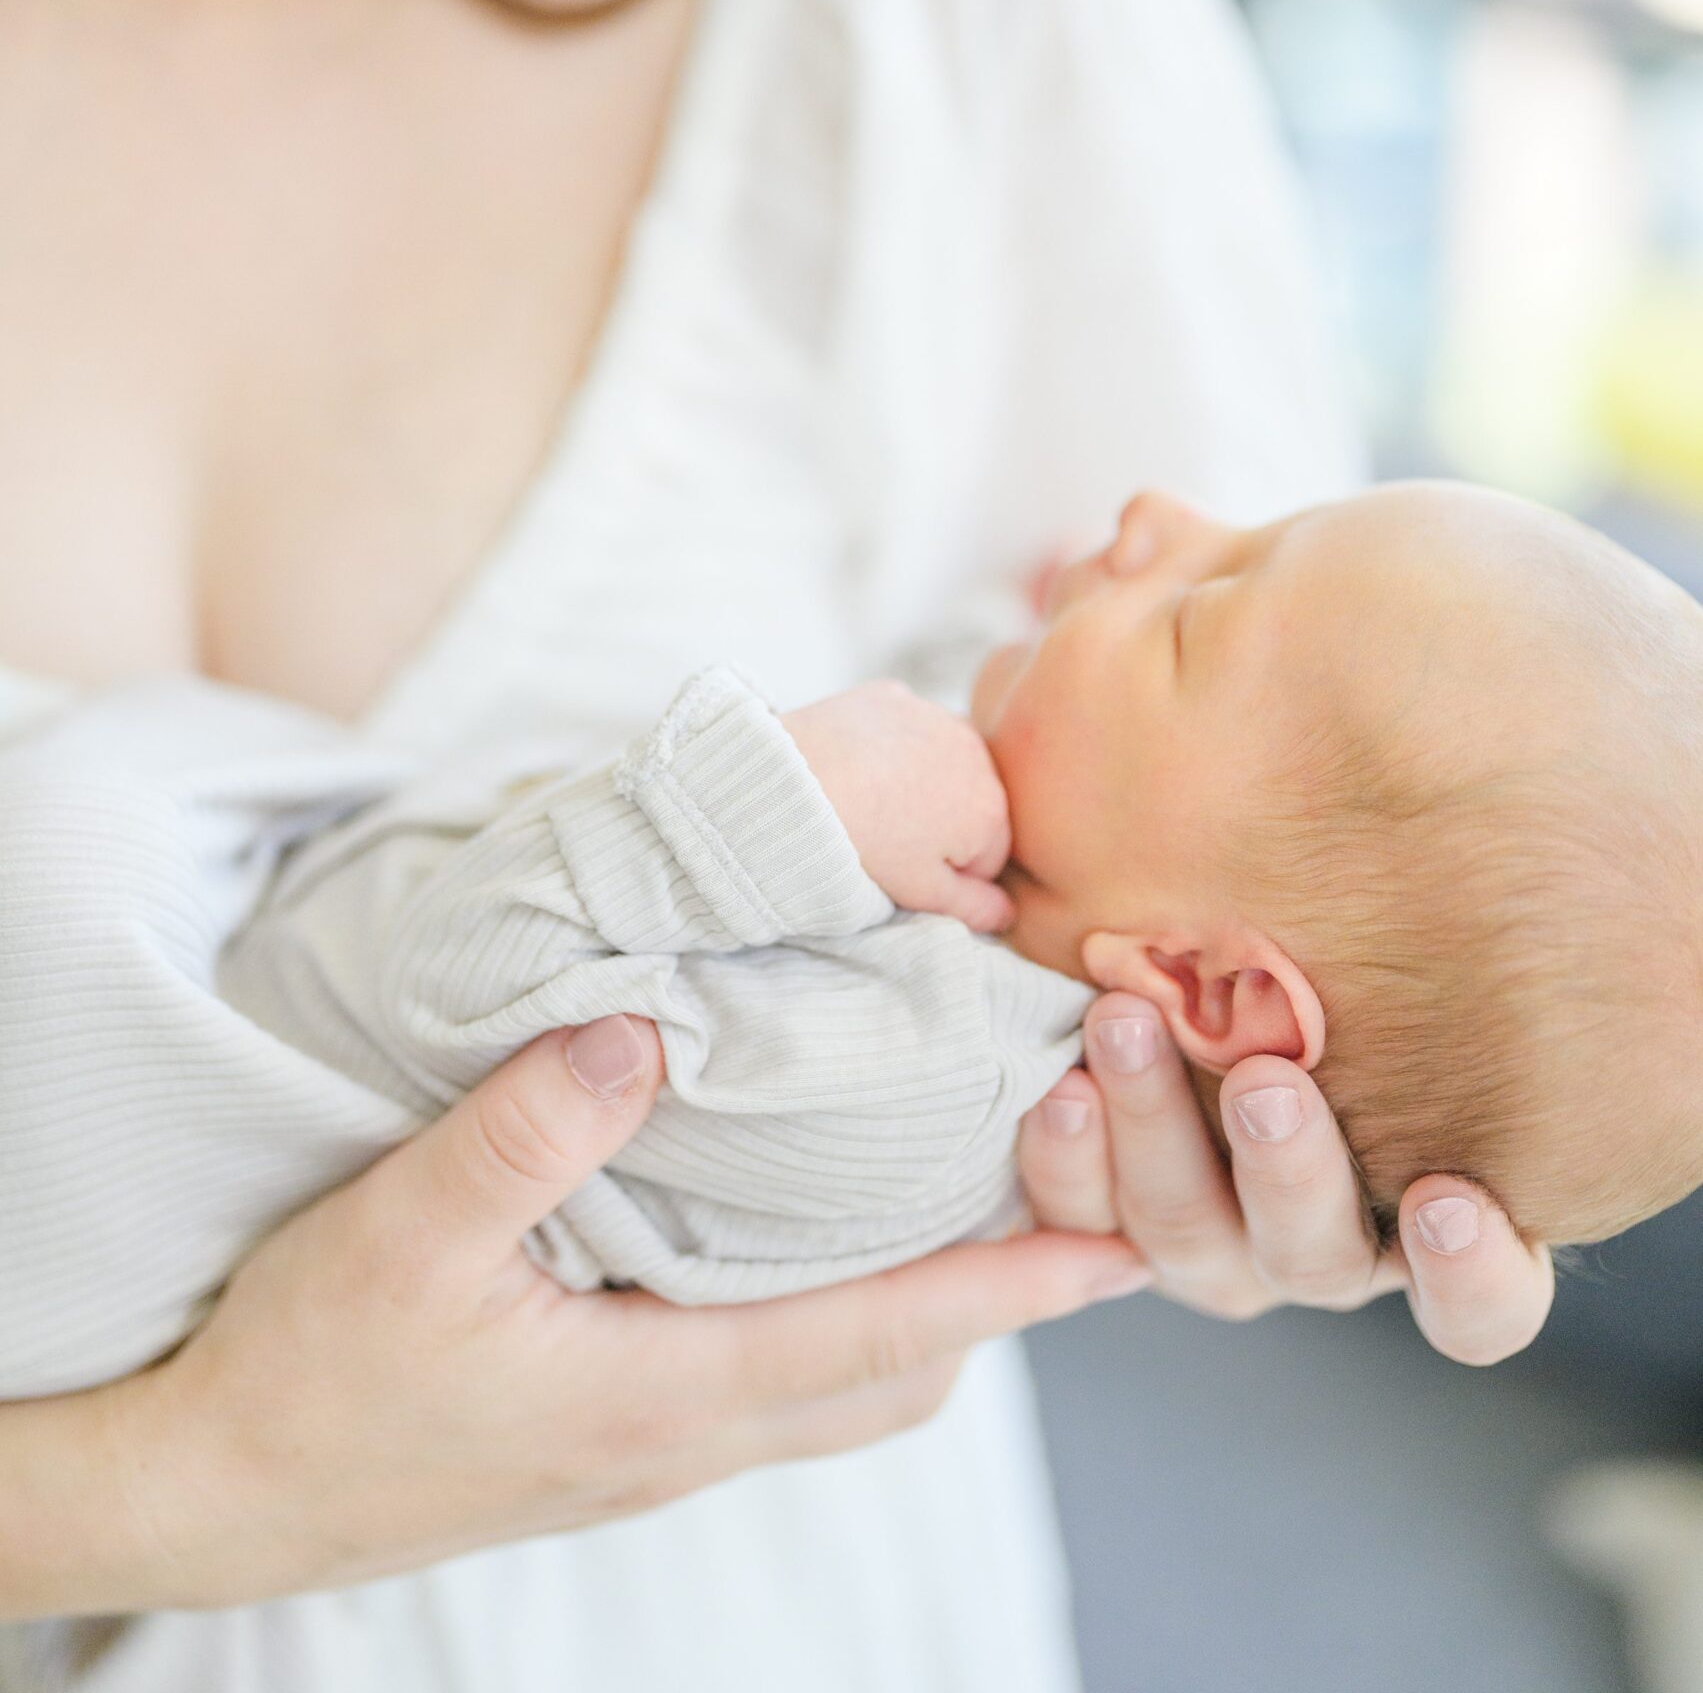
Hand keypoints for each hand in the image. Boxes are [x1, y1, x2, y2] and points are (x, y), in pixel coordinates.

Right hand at [17, 1017, 1142, 1618]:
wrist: (222, 1490)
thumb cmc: (311, 1372)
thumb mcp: (401, 1233)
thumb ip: (525, 1129)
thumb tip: (647, 1025)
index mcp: (660, 1393)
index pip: (881, 1337)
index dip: (1010, 1288)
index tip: (1121, 1242)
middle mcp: (684, 1433)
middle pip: (893, 1377)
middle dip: (999, 1300)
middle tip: (1073, 1194)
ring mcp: (654, 1442)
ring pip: (842, 1387)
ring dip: (925, 1306)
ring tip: (976, 1200)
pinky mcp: (618, 1426)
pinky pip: (777, 1378)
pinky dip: (840, 1315)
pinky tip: (821, 1236)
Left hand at [783, 680, 1013, 931]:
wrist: (797, 782)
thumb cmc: (863, 844)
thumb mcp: (922, 893)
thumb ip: (975, 908)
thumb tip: (1008, 913)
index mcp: (990, 809)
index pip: (989, 856)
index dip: (951, 873)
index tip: (911, 871)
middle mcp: (975, 754)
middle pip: (971, 801)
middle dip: (944, 821)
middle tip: (890, 838)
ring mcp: (935, 716)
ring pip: (941, 759)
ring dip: (922, 778)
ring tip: (873, 802)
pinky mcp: (895, 696)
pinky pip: (905, 725)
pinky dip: (890, 742)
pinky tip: (858, 763)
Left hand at [1017, 993, 1553, 1366]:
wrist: (1185, 947)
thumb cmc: (1346, 948)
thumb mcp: (1398, 946)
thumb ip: (1436, 940)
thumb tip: (1489, 832)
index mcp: (1433, 1218)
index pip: (1488, 1301)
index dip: (1472, 1272)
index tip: (1447, 1201)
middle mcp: (1323, 1245)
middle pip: (1315, 1254)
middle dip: (1288, 1169)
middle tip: (1266, 1083)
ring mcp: (1214, 1246)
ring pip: (1186, 1232)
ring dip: (1154, 1132)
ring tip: (1126, 1024)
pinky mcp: (1106, 1225)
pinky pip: (1079, 1225)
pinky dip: (1067, 1159)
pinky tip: (1063, 1084)